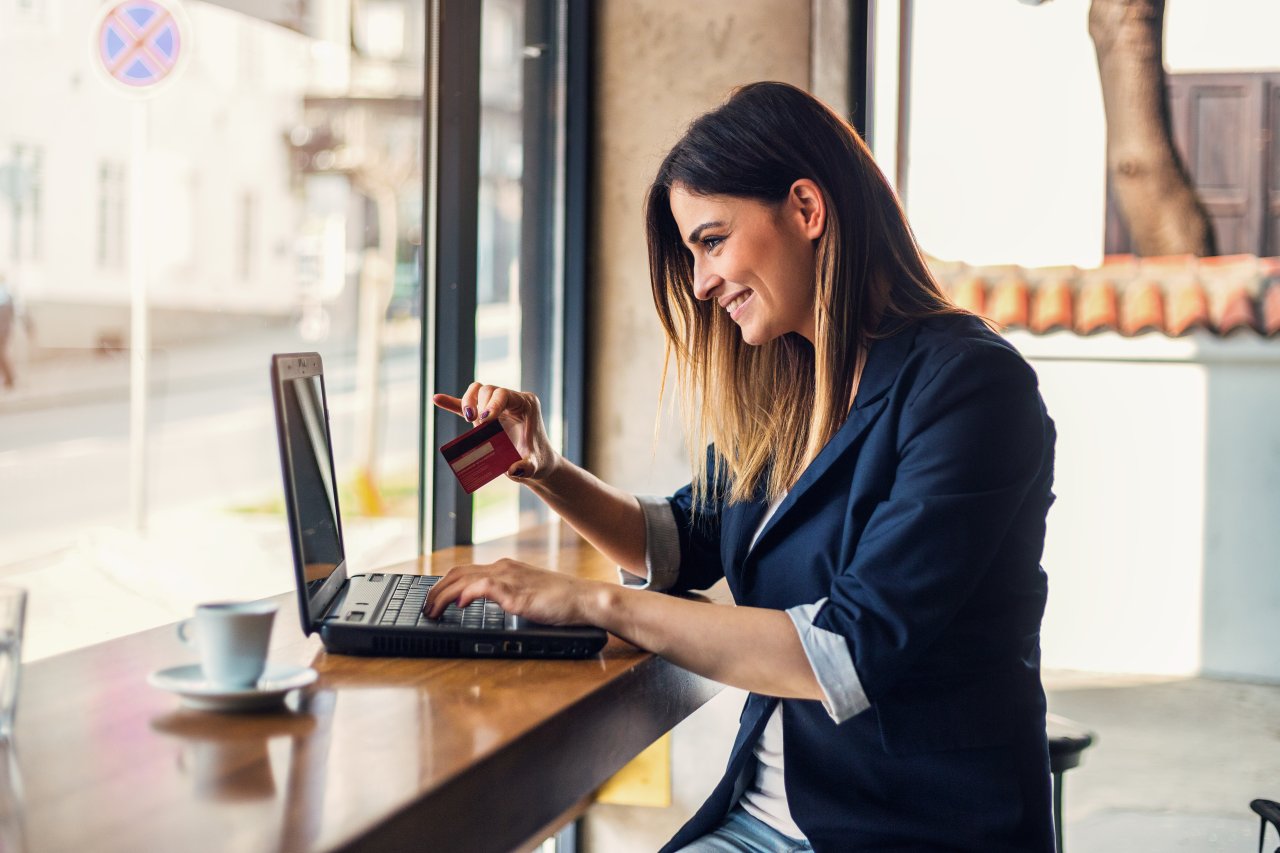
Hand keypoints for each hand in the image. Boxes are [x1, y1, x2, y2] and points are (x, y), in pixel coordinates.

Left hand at [422, 559, 605, 626]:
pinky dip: (467, 593)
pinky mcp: (516, 591)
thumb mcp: (526, 595)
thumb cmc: (560, 601)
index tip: (432, 599)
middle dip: (436, 590)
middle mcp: (504, 568)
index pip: (465, 571)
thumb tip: (485, 604)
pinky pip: (484, 586)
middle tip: (425, 607)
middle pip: (458, 573)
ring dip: (443, 595)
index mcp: (505, 568)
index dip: (444, 585)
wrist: (584, 599)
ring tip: (432, 610)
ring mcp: (510, 578)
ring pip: (465, 579)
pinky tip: (460, 604)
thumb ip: (506, 596)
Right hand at [432, 384, 558, 482]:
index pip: (505, 394)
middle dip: (479, 404)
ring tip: (468, 418)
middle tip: (477, 427)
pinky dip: (452, 403)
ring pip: (477, 391)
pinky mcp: (486, 415)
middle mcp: (512, 400)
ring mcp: (498, 405)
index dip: (492, 404)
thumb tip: (512, 470)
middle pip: (488, 390)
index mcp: (526, 404)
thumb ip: (527, 468)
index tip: (484, 421)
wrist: (536, 462)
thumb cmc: (537, 461)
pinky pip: (467, 405)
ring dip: (467, 401)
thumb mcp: (534, 466)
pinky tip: (436, 399)